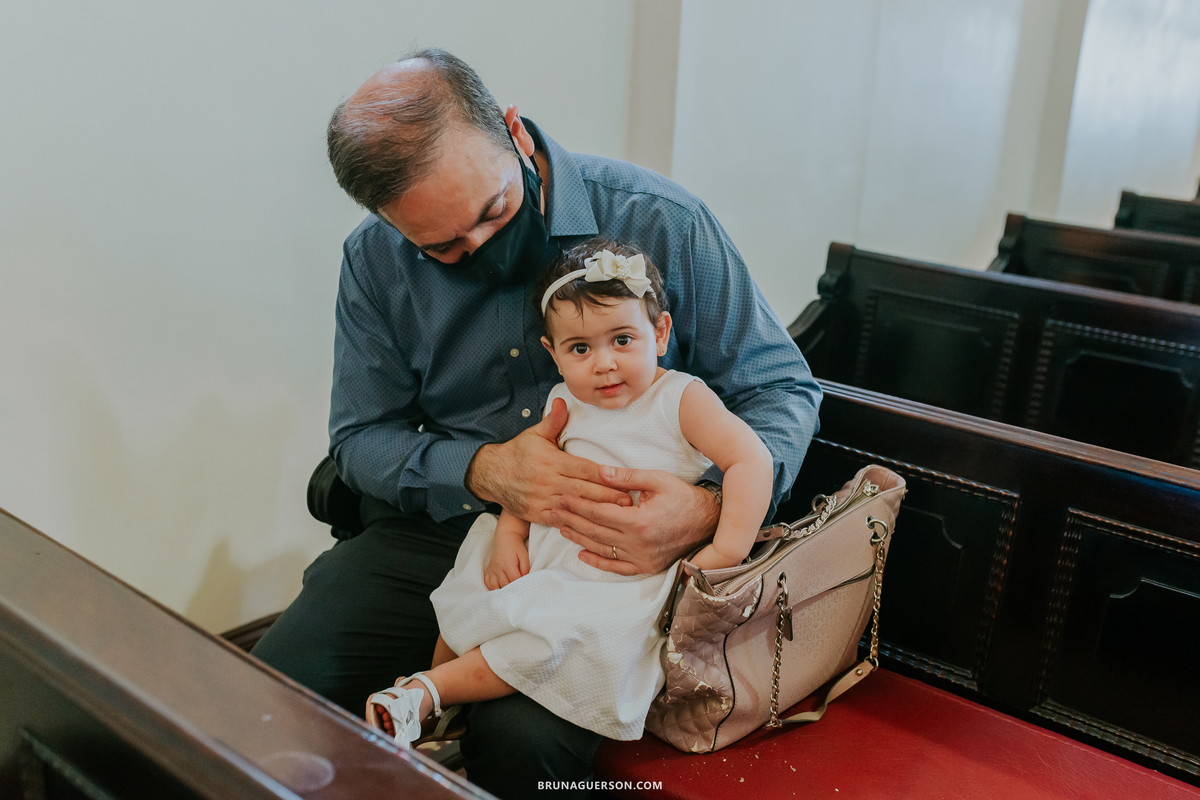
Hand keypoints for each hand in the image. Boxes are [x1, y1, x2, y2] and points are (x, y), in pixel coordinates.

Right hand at [465, 398, 630, 524]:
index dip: (604, 476)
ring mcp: (541, 499)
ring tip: (617, 518)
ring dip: (596, 513)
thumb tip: (563, 401)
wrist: (490, 474)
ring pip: (574, 507)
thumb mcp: (535, 434)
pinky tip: (592, 528)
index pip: (583, 468)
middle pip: (583, 490)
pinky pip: (559, 520)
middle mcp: (547, 481)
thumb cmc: (518, 453)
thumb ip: (553, 420)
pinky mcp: (536, 514)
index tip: (623, 480)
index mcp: (551, 461)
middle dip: (607, 497)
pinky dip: (576, 525)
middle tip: (629, 502)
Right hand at [484, 531, 529, 590]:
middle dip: (512, 590)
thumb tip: (526, 579)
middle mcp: (498, 568)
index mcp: (508, 565)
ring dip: (502, 591)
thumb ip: (526, 568)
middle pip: (505, 585)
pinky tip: (498, 589)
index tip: (525, 588)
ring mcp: (492, 570)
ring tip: (508, 593)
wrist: (505, 538)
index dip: (520, 586)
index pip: (514, 580)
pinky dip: (492, 588)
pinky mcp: (488, 570)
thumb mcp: (524, 555)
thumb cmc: (516, 547)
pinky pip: (488, 583)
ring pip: (495, 587)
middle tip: (518, 592)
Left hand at [552, 467, 720, 574]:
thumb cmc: (683, 497)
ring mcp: (642, 558)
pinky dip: (598, 563)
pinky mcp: (646, 566)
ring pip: (602, 549)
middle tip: (553, 510)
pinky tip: (582, 555)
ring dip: (579, 539)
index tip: (561, 497)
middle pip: (595, 531)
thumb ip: (626, 477)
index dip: (577, 505)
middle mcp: (638, 543)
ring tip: (561, 528)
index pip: (598, 513)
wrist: (708, 522)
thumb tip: (599, 472)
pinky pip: (617, 568)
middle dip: (572, 520)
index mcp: (639, 521)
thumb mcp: (656, 480)